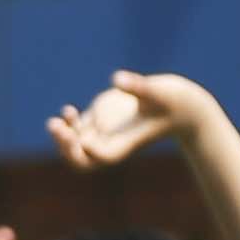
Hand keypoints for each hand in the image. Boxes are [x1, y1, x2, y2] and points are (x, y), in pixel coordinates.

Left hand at [47, 72, 213, 172]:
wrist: (184, 107)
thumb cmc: (176, 101)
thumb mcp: (159, 92)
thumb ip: (138, 87)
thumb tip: (116, 78)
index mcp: (127, 144)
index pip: (103, 156)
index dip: (90, 150)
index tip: (84, 138)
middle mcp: (114, 142)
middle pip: (83, 160)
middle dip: (67, 147)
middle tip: (57, 128)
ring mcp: (107, 133)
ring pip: (76, 147)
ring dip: (62, 137)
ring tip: (55, 123)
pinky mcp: (104, 121)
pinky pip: (79, 130)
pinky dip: (69, 125)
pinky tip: (67, 111)